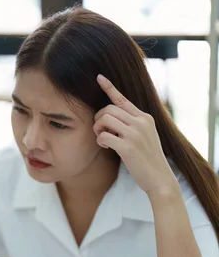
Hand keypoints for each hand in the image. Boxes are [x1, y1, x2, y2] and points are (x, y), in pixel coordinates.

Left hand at [93, 74, 177, 196]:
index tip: (99, 77)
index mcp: (145, 118)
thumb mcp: (145, 136)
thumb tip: (110, 117)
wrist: (160, 178)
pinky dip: (100, 141)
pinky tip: (106, 147)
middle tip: (100, 130)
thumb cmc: (148, 158)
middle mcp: (141, 122)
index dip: (109, 88)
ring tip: (102, 138)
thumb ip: (132, 124)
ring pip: (104, 119)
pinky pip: (103, 136)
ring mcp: (135, 134)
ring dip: (97, 128)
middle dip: (98, 118)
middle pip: (108, 109)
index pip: (123, 99)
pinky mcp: (128, 147)